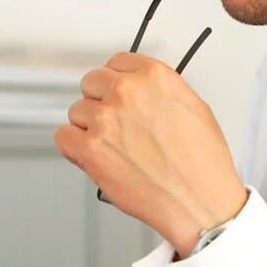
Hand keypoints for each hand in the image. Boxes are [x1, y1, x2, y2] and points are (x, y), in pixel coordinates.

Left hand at [55, 52, 247, 257]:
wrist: (201, 204)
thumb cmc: (203, 165)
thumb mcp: (194, 108)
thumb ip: (161, 91)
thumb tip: (142, 90)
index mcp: (154, 77)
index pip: (117, 62)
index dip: (117, 82)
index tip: (117, 94)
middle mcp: (127, 92)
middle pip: (91, 83)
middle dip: (101, 102)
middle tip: (114, 124)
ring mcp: (105, 119)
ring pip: (77, 111)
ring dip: (89, 128)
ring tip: (113, 147)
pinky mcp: (90, 148)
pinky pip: (63, 137)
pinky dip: (74, 148)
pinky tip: (94, 156)